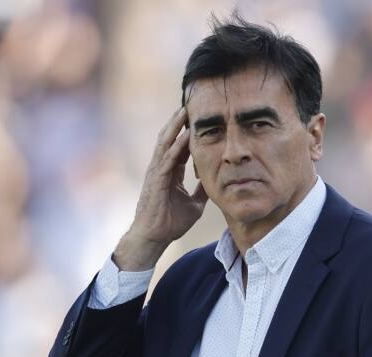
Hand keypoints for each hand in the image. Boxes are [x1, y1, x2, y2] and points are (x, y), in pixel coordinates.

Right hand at [115, 107, 208, 269]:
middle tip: (191, 103)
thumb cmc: (170, 223)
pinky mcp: (156, 180)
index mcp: (170, 172)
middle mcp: (161, 168)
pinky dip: (177, 145)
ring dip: (176, 126)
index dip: (189, 131)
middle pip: (171, 138)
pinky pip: (167, 158)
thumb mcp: (195, 204)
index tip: (200, 117)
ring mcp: (157, 172)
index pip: (180, 146)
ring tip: (186, 110)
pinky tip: (186, 135)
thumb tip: (217, 182)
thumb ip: (203, 191)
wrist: (154, 237)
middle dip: (180, 121)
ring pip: (166, 143)